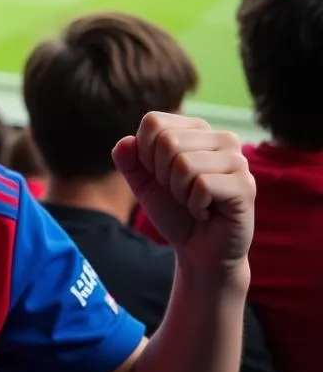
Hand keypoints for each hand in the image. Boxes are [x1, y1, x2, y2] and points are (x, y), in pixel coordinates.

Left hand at [113, 112, 254, 276]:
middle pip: (167, 141)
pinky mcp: (246, 185)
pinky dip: (194, 205)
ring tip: (193, 201)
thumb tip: (126, 142)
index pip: (154, 121)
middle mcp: (222, 138)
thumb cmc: (174, 211)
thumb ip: (129, 161)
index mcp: (196, 130)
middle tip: (179, 192)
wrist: (199, 250)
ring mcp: (238, 161)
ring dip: (179, 192)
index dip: (144, 153)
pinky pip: (203, 185)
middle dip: (161, 175)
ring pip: (184, 163)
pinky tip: (206, 212)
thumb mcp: (143, 184)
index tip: (158, 175)